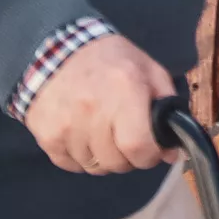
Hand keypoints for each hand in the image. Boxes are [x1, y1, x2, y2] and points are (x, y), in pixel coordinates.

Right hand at [23, 33, 176, 174]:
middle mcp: (93, 110)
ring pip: (93, 167)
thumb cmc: (112, 60)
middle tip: (128, 141)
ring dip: (104, 159)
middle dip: (129, 158)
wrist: (60, 50)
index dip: (149, 156)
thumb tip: (172, 151)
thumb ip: (168, 106)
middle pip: (115, 162)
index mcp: (125, 91)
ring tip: (106, 136)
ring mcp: (66, 125)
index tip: (151, 151)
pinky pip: (70, 165)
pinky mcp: (46, 136)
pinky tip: (86, 138)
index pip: (138, 146)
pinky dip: (81, 159)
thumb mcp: (149, 71)